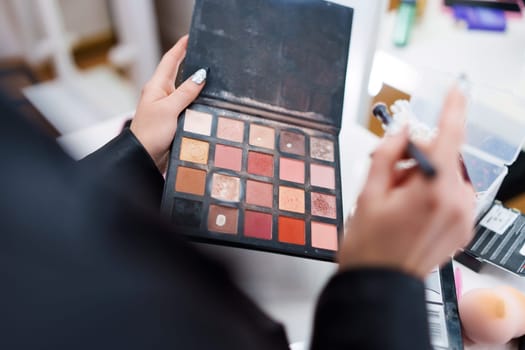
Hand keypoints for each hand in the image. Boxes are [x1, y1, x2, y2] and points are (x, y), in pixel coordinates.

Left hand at [130, 35, 206, 171]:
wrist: (143, 157)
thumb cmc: (151, 132)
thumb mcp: (170, 109)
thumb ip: (186, 92)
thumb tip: (201, 75)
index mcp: (157, 87)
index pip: (170, 61)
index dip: (180, 48)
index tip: (191, 37)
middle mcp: (161, 94)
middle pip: (178, 74)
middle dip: (191, 62)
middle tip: (206, 54)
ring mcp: (167, 107)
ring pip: (185, 91)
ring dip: (196, 84)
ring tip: (212, 75)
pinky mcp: (172, 120)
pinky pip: (187, 105)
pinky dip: (197, 101)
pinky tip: (207, 101)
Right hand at [338, 86, 474, 278]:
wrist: (379, 285)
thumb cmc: (369, 247)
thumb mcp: (368, 193)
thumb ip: (386, 154)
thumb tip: (400, 132)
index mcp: (432, 190)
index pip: (449, 137)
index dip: (452, 109)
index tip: (456, 90)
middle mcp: (455, 202)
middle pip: (443, 156)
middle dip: (416, 156)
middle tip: (387, 172)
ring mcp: (462, 217)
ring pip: (446, 175)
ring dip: (424, 176)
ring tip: (396, 199)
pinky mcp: (463, 228)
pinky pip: (451, 195)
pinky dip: (433, 193)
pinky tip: (410, 210)